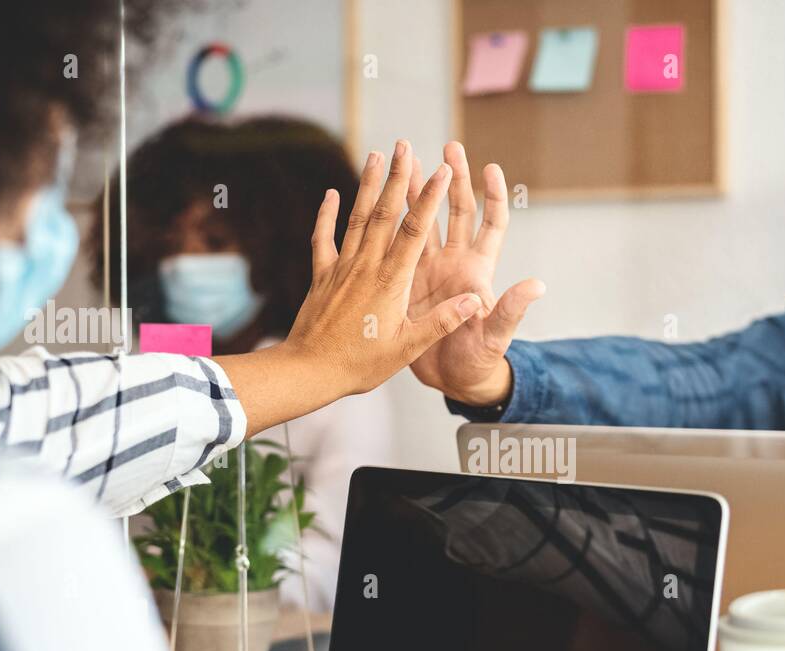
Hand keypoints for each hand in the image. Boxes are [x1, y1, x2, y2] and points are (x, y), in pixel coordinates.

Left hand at [217, 141, 482, 435]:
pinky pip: (323, 239)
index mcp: (391, 282)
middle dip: (397, 177)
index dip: (429, 198)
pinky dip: (327, 214)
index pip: (415, 231)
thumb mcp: (408, 347)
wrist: (310, 371)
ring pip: (356, 218)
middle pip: (384, 213)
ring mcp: (342, 268)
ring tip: (374, 154)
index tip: (441, 170)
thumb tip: (474, 301)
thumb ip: (441, 322)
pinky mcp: (322, 276)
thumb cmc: (361, 364)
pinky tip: (331, 193)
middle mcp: (366, 266)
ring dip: (366, 185)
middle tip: (404, 145)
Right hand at [405, 142, 543, 406]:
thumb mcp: (496, 336)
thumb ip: (511, 310)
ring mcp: (429, 269)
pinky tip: (375, 201)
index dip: (492, 195)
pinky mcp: (406, 281)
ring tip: (406, 160)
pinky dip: (388, 222)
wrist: (450, 379)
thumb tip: (538, 286)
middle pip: (457, 211)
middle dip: (453, 178)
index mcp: (478, 270)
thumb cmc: (479, 360)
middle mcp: (455, 262)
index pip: (490, 223)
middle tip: (446, 146)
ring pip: (423, 220)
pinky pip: (396, 244)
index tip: (489, 167)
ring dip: (417, 191)